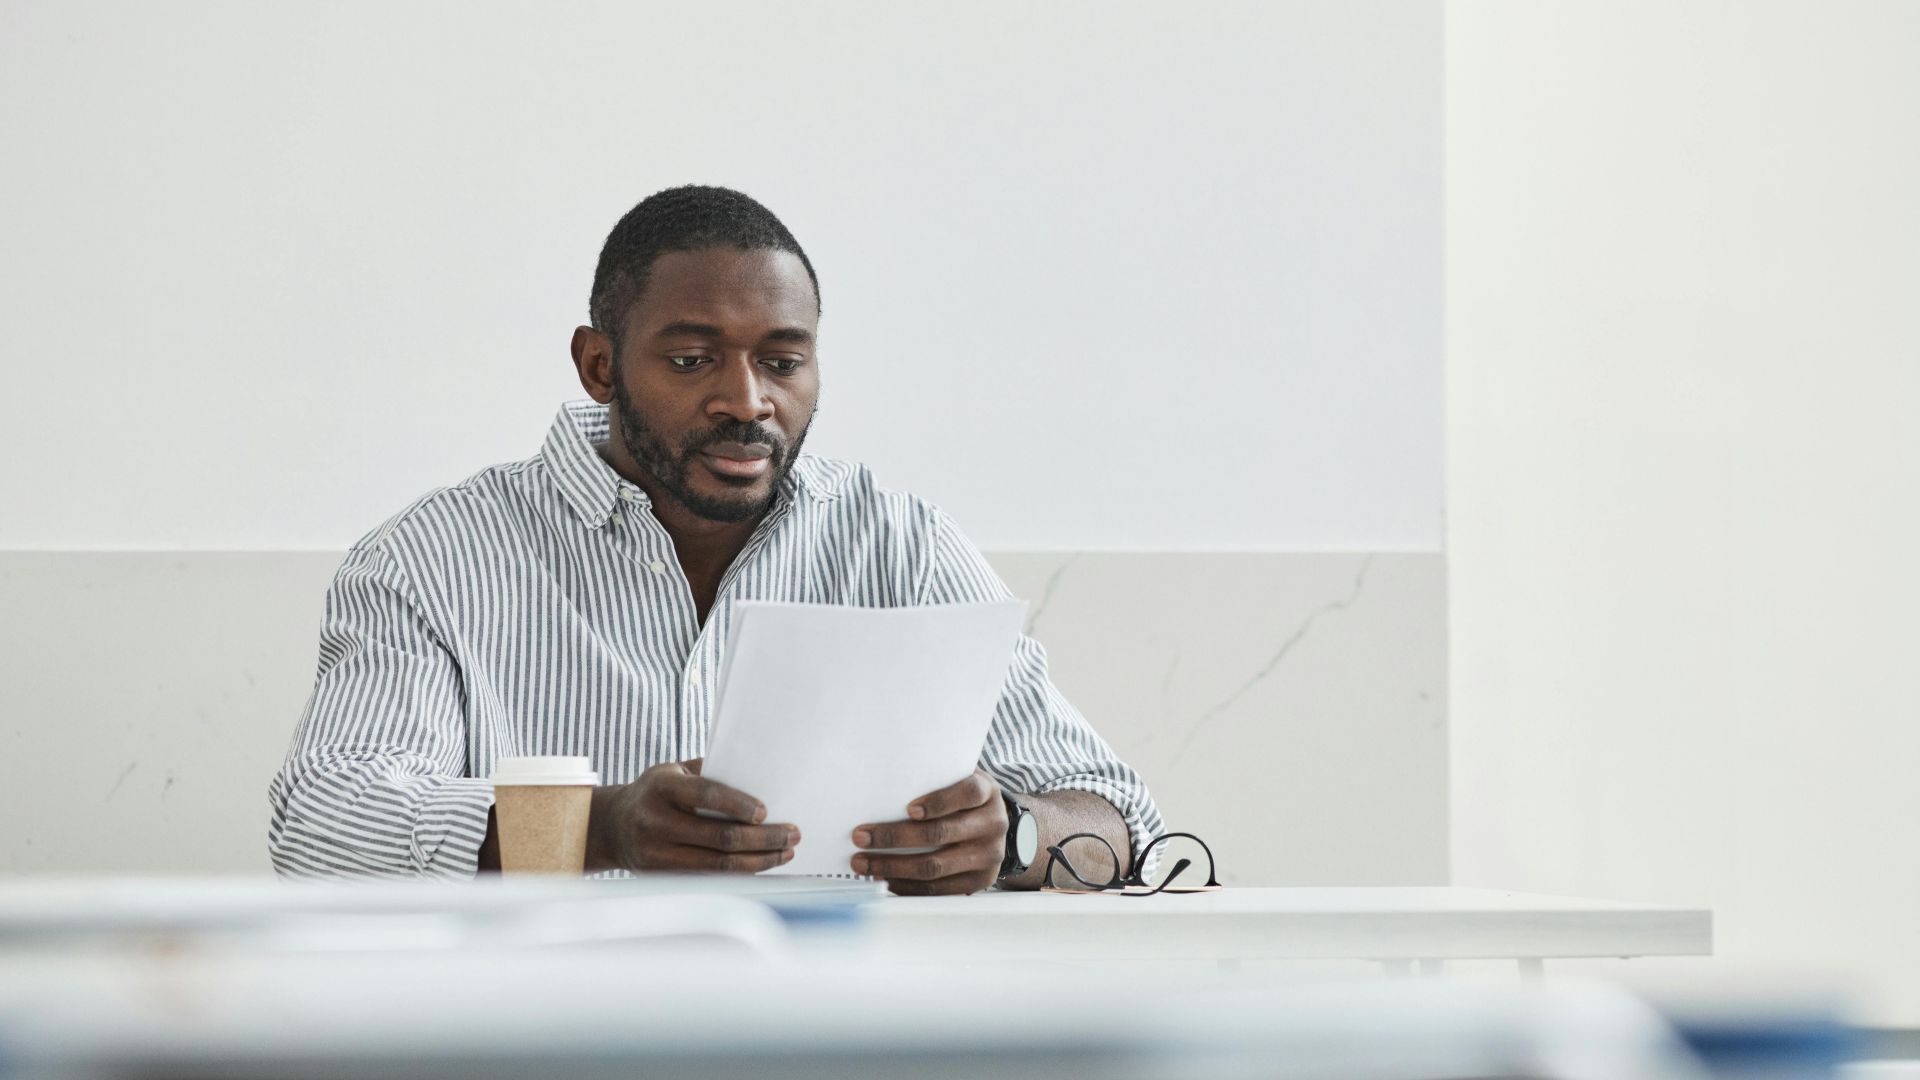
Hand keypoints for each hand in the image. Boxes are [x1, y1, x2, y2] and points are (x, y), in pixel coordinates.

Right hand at [588, 758, 799, 873]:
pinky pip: (709, 878)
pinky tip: (761, 864)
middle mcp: (655, 820)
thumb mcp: (674, 771)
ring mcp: (656, 852)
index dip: (739, 804)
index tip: (767, 812)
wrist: (612, 826)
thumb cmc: (656, 792)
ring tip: (785, 852)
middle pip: (719, 836)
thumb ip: (709, 773)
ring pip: (718, 865)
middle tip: (792, 834)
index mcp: (662, 786)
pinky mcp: (661, 876)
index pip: (706, 795)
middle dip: (764, 838)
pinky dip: (740, 873)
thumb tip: (759, 779)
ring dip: (759, 860)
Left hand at [851, 768, 1006, 895]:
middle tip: (861, 837)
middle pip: (940, 833)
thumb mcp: (958, 779)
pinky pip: (938, 889)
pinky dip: (907, 886)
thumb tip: (879, 788)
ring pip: (935, 866)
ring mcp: (988, 856)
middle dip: (895, 837)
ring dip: (893, 866)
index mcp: (987, 793)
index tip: (909, 809)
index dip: (938, 802)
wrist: (995, 824)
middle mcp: (993, 824)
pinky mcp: (979, 881)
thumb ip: (932, 780)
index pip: (966, 794)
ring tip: (864, 862)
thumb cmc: (964, 798)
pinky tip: (885, 878)